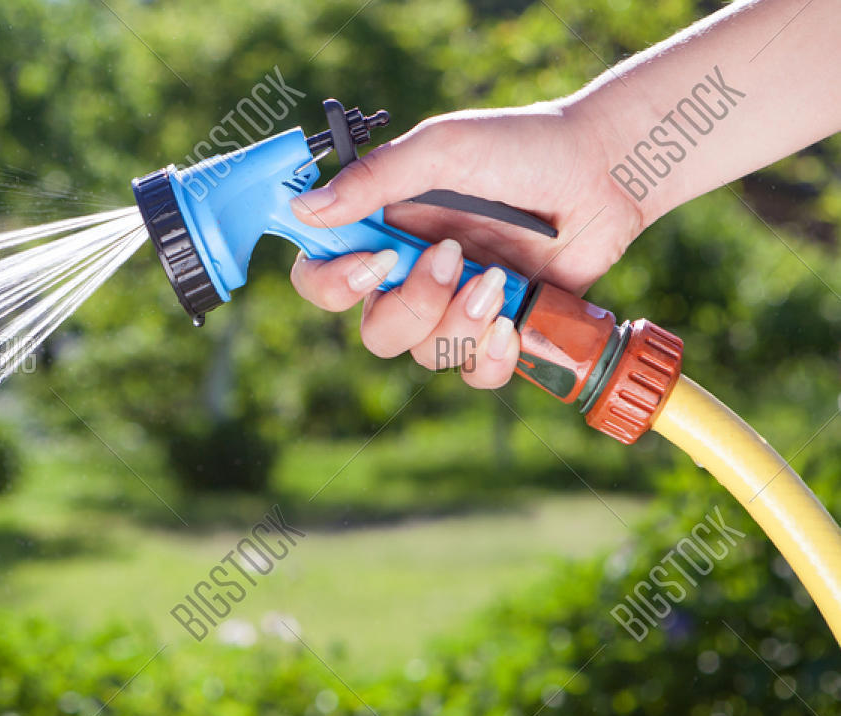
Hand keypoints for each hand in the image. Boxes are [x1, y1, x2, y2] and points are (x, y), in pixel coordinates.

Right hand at [288, 100, 645, 387]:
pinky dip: (489, 357)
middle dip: (411, 306)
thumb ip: (374, 179)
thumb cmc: (522, 148)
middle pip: (374, 331)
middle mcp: (411, 277)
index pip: (320, 277)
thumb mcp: (442, 149)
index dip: (331, 283)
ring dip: (460, 322)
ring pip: (424, 353)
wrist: (604, 170)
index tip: (375, 260)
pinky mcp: (501, 330)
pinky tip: (511, 323)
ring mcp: (456, 308)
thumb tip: (303, 208)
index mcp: (383, 233)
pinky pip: (473, 375)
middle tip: (451, 258)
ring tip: (499, 278)